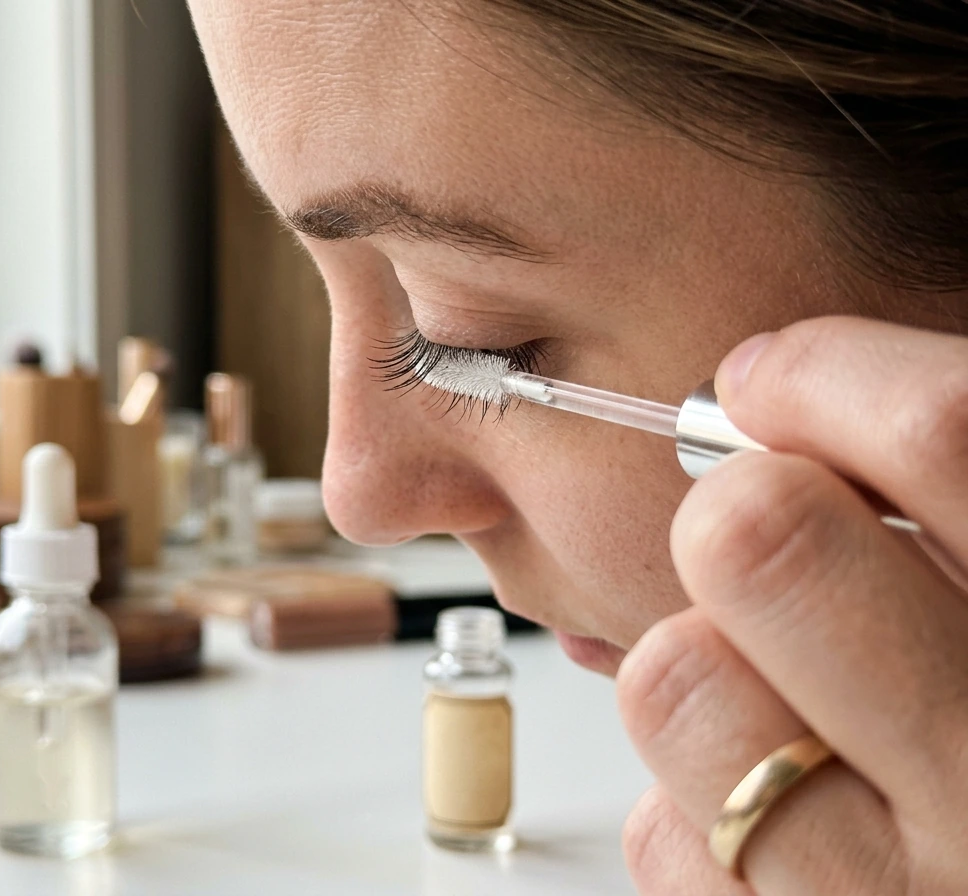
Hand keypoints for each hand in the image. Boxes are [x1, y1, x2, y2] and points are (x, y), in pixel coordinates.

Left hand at [616, 316, 967, 894]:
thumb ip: (940, 522)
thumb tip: (773, 400)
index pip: (941, 432)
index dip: (824, 378)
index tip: (772, 381)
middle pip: (759, 540)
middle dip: (733, 511)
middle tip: (751, 528)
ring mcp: (898, 891)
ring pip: (674, 683)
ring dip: (697, 666)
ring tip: (774, 699)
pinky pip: (667, 836)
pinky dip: (696, 808)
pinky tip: (783, 813)